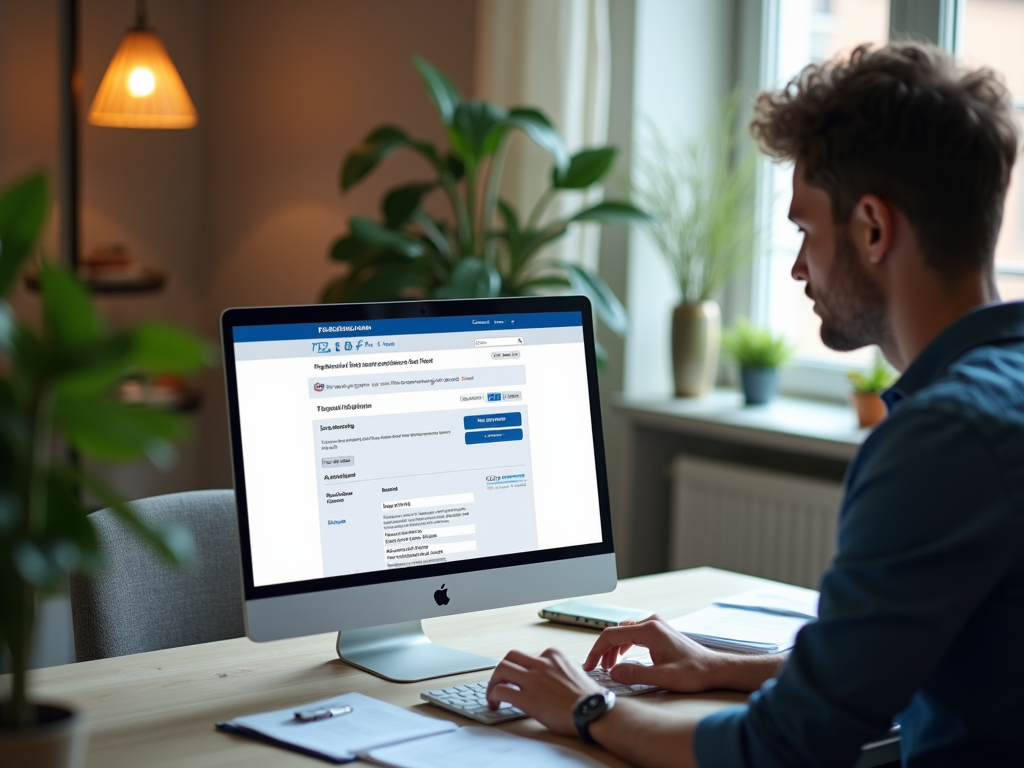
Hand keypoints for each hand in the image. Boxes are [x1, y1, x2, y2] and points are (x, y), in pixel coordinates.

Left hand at [486, 647, 603, 736]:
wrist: (595, 712)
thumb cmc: (590, 698)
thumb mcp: (576, 672)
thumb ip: (561, 670)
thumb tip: (554, 678)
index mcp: (555, 655)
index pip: (530, 656)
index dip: (523, 668)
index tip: (521, 677)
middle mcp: (542, 663)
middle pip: (511, 656)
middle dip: (503, 668)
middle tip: (500, 680)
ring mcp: (534, 679)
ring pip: (502, 669)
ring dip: (493, 681)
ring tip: (492, 693)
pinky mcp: (527, 698)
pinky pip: (502, 691)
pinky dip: (493, 696)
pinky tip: (495, 704)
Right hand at [582, 615, 723, 692]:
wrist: (714, 668)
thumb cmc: (695, 672)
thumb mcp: (665, 678)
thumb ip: (637, 674)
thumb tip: (614, 672)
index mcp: (650, 630)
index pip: (612, 635)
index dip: (596, 651)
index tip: (589, 665)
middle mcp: (651, 623)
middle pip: (616, 632)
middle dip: (603, 651)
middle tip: (596, 669)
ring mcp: (655, 626)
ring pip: (623, 633)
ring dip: (613, 649)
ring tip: (608, 667)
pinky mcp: (658, 632)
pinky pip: (632, 635)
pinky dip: (623, 647)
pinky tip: (622, 660)